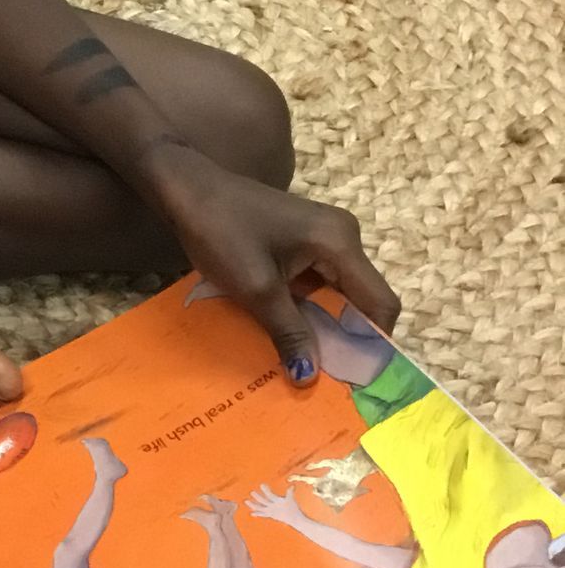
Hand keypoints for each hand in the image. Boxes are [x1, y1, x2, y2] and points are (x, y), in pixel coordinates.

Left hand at [148, 152, 398, 381]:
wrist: (186, 188)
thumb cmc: (221, 232)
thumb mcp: (256, 289)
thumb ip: (289, 332)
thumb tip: (309, 377)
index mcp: (341, 243)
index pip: (380, 302)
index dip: (373, 343)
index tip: (355, 379)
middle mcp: (342, 237)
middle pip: (360, 299)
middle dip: (345, 338)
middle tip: (324, 377)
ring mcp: (323, 236)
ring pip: (336, 293)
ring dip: (322, 325)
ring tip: (304, 361)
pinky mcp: (302, 240)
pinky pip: (317, 282)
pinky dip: (306, 308)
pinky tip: (287, 331)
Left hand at [247, 483, 305, 526]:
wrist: (295, 520)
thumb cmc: (293, 508)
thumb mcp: (291, 499)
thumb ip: (290, 492)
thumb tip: (293, 485)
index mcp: (277, 502)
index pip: (270, 495)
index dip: (266, 490)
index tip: (261, 484)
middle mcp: (273, 507)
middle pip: (263, 502)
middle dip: (257, 497)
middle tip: (251, 492)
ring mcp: (271, 512)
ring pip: (260, 509)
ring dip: (253, 505)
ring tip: (245, 501)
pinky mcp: (271, 515)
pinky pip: (263, 514)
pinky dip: (257, 513)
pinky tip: (251, 513)